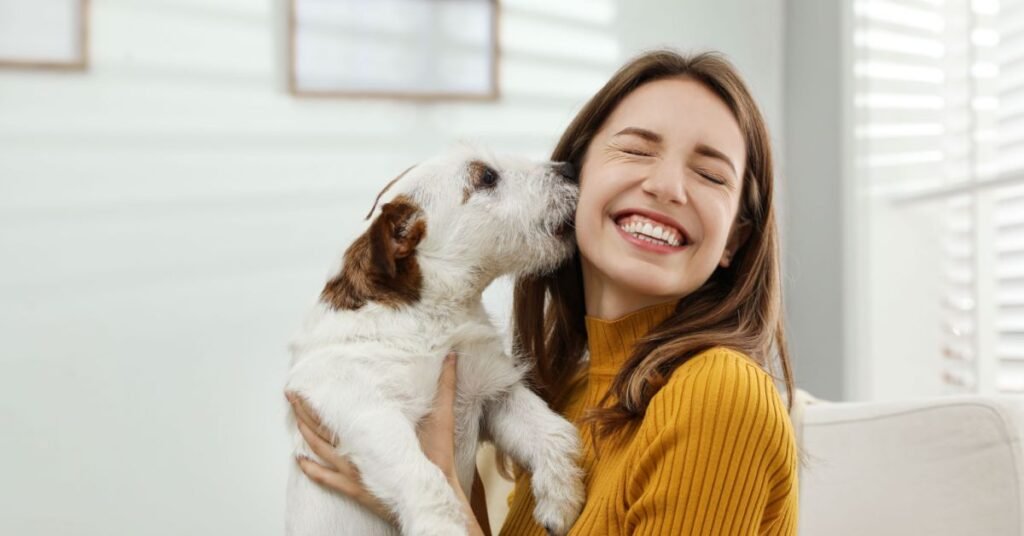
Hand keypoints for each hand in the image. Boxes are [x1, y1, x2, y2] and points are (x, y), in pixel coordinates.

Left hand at [286, 351, 480, 530]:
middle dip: (305, 409)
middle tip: (291, 394)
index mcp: (371, 432)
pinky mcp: (354, 488)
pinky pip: (326, 478)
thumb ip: (446, 386)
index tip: (309, 381)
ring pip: (320, 450)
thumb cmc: (435, 458)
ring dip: (304, 433)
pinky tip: (299, 461)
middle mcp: (356, 450)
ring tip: (294, 418)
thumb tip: (451, 357)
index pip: (339, 410)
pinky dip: (310, 469)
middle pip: (322, 427)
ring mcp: (352, 470)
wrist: (432, 495)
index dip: (321, 396)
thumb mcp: (442, 417)